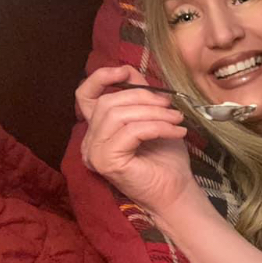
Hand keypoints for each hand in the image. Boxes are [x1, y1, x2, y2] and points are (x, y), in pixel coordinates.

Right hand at [75, 66, 201, 213]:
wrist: (176, 191)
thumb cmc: (165, 157)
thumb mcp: (152, 117)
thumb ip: (138, 96)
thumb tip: (130, 71)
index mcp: (97, 129)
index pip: (84, 96)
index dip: (101, 78)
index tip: (125, 72)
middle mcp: (90, 142)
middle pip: (108, 103)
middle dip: (144, 98)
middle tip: (171, 107)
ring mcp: (95, 153)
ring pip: (119, 115)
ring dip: (154, 113)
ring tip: (177, 119)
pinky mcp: (107, 162)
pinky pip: (131, 132)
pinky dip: (158, 127)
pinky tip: (177, 131)